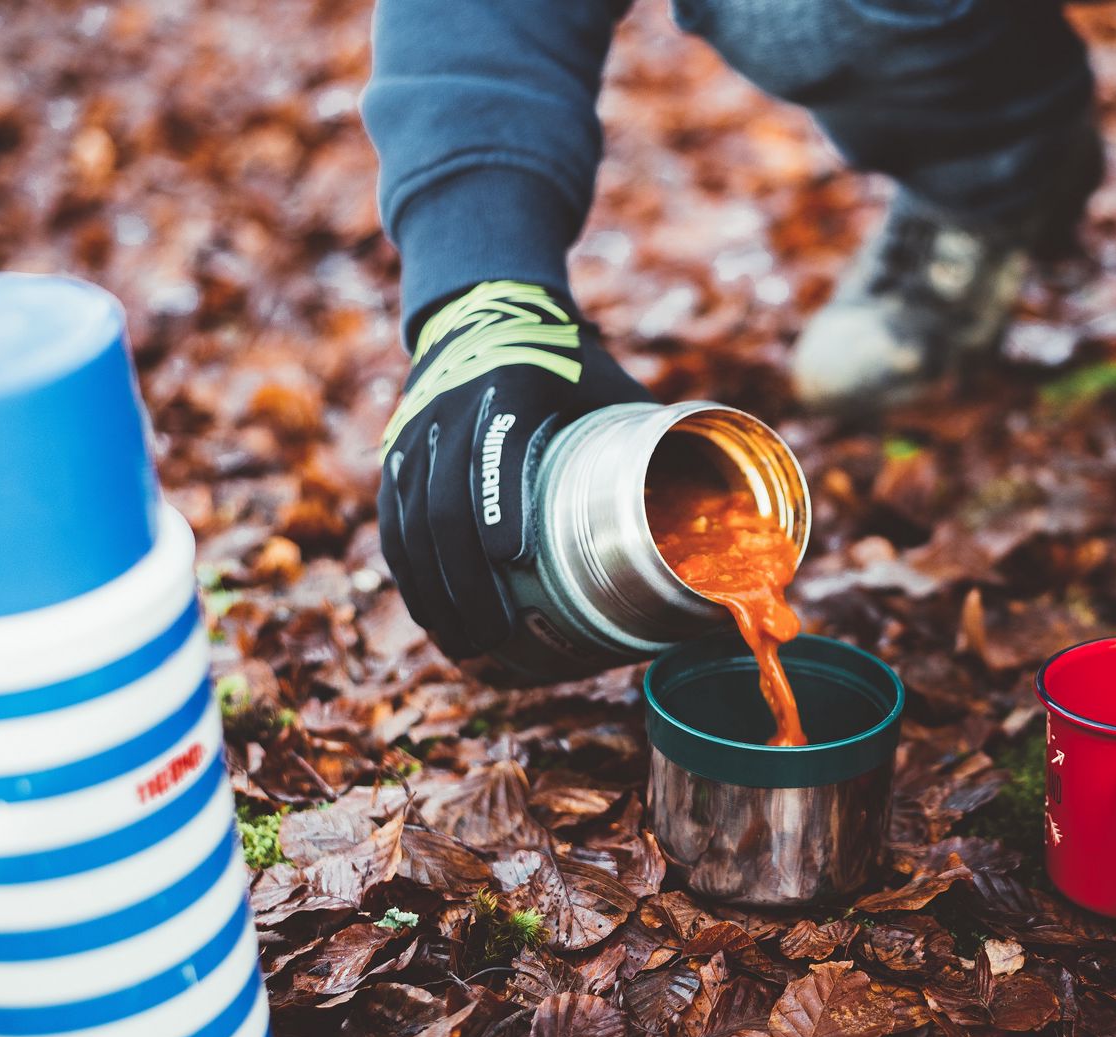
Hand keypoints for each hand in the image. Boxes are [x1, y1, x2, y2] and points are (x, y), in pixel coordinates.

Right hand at [377, 281, 651, 658]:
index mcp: (511, 383)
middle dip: (465, 577)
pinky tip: (433, 619)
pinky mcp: (395, 457)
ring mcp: (415, 434)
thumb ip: (654, 442)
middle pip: (444, 501)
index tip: (513, 557)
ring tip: (465, 645)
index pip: (497, 444)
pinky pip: (394, 524)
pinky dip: (411, 577)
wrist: (487, 311)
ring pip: (410, 522)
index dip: (499, 502)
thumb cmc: (569, 364)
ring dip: (434, 590)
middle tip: (497, 634)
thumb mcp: (611, 386)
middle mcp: (450, 409)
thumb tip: (721, 517)